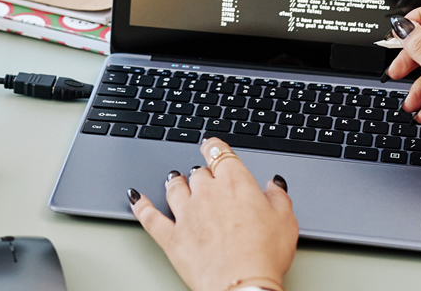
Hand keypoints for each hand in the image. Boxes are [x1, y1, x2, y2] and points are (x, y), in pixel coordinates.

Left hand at [131, 138, 296, 290]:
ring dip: (175, 183)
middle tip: (203, 176)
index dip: (213, 146)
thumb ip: (278, 197)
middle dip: (201, 174)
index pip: (219, 154)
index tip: (210, 145)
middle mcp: (206, 193)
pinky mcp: (171, 237)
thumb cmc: (264, 255)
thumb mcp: (285, 222)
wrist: (241, 285)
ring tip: (174, 179)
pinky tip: (135, 197)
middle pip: (198, 173)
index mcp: (235, 184)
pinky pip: (149, 216)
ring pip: (174, 188)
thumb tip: (274, 185)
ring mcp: (185, 214)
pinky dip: (140, 205)